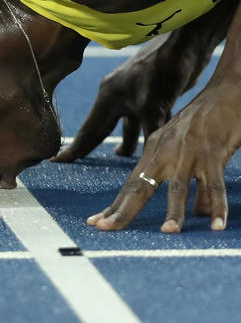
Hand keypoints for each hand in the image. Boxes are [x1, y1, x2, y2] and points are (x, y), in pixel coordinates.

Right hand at [52, 0, 239, 162]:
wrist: (188, 41)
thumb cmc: (164, 70)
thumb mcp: (155, 107)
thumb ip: (148, 137)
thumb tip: (147, 166)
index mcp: (108, 97)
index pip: (88, 130)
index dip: (74, 148)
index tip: (57, 161)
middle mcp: (117, 97)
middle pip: (101, 128)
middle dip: (92, 146)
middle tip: (79, 164)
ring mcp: (133, 95)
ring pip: (124, 125)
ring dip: (123, 141)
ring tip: (119, 157)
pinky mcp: (150, 94)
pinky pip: (140, 120)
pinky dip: (141, 133)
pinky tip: (146, 142)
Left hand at [87, 87, 240, 231]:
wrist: (226, 90)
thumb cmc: (205, 122)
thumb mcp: (185, 149)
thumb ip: (189, 180)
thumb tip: (197, 212)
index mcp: (154, 151)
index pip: (130, 184)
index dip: (114, 205)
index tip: (96, 223)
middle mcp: (165, 152)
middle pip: (140, 186)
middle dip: (122, 210)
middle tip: (105, 228)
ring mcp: (188, 152)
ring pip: (177, 187)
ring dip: (174, 212)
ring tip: (167, 232)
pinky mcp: (213, 152)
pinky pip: (214, 185)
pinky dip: (216, 206)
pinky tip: (215, 225)